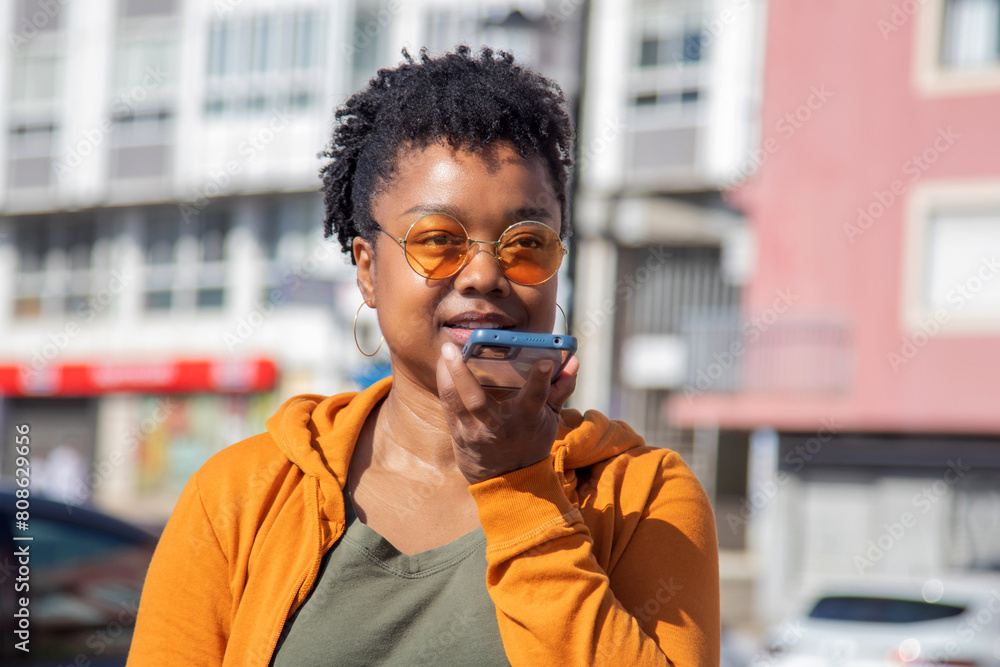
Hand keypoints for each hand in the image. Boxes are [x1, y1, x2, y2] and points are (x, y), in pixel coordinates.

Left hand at [436, 343, 578, 484]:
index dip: (541, 379)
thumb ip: (561, 388)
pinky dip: (444, 382)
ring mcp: (474, 431)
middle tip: (454, 347)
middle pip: (476, 400)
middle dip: (462, 372)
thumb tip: (573, 362)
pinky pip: (447, 404)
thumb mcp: (550, 418)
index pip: (535, 397)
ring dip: (446, 374)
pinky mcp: (458, 432)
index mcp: (526, 419)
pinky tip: (444, 365)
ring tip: (446, 351)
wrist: (507, 480)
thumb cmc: (531, 440)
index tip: (545, 360)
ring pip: (454, 401)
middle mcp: (497, 425)